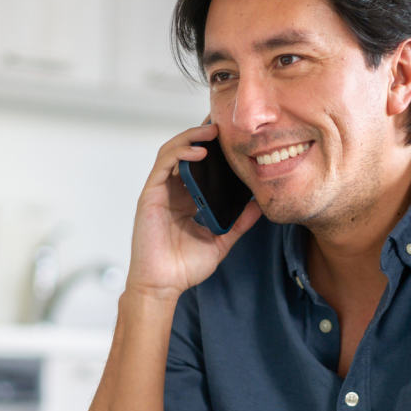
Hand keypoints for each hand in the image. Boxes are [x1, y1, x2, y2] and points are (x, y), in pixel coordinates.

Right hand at [126, 120, 262, 302]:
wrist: (163, 285)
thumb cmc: (184, 267)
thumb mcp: (221, 241)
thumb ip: (239, 223)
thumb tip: (260, 204)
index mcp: (186, 200)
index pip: (198, 165)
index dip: (211, 148)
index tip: (230, 137)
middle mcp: (172, 192)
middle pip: (184, 152)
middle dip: (202, 135)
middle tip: (223, 125)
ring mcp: (160, 192)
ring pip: (172, 152)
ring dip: (191, 138)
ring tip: (212, 132)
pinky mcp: (150, 195)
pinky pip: (163, 166)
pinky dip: (180, 154)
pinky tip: (198, 152)